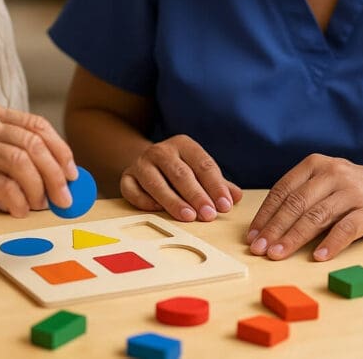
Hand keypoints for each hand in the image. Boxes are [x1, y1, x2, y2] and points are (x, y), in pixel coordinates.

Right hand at [0, 102, 77, 216]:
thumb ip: (7, 152)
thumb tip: (52, 177)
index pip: (36, 125)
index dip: (60, 149)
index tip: (71, 172)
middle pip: (33, 143)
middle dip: (55, 173)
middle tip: (64, 197)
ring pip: (21, 162)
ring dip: (38, 188)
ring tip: (41, 205)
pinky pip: (1, 184)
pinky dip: (17, 200)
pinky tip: (18, 210)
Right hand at [120, 135, 241, 221]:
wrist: (146, 163)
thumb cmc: (179, 170)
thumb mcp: (200, 171)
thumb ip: (218, 184)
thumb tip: (236, 197)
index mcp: (183, 144)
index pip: (203, 164)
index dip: (215, 186)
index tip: (225, 205)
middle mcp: (160, 150)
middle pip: (181, 174)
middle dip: (197, 195)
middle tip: (209, 215)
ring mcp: (141, 163)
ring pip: (157, 183)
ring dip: (173, 201)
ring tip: (189, 217)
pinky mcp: (126, 177)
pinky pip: (134, 191)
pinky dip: (146, 202)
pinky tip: (159, 212)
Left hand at [246, 154, 362, 260]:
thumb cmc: (353, 190)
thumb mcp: (324, 183)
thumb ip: (300, 197)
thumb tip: (266, 227)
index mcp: (315, 165)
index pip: (283, 191)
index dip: (265, 214)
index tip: (252, 235)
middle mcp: (332, 173)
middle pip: (296, 204)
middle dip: (274, 228)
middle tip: (259, 249)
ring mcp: (353, 191)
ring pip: (317, 216)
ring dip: (294, 238)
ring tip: (277, 254)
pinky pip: (347, 228)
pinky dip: (330, 244)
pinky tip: (317, 257)